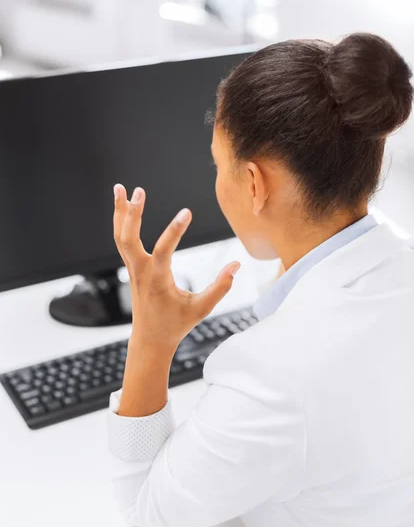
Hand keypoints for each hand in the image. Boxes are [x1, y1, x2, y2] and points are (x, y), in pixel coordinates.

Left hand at [113, 184, 240, 352]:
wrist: (150, 339)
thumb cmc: (176, 324)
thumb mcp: (202, 309)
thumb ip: (220, 287)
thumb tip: (236, 265)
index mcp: (158, 281)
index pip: (163, 251)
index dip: (174, 231)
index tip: (187, 212)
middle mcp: (141, 273)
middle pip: (128, 239)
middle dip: (132, 214)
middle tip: (139, 191)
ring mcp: (133, 269)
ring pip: (120, 237)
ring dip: (119, 212)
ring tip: (120, 188)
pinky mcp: (131, 268)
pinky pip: (122, 242)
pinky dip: (120, 222)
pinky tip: (122, 205)